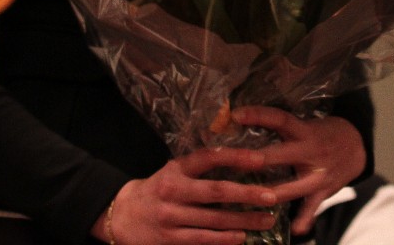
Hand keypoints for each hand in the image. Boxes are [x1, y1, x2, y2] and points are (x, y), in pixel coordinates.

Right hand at [90, 149, 282, 244]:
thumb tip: (240, 158)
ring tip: (266, 220)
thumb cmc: (158, 189)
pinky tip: (241, 237)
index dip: (236, 157)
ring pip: (214, 219)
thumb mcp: (174, 170)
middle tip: (272, 196)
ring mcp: (171, 217)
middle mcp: (173, 191)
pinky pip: (202, 239)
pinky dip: (223, 239)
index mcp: (177, 169)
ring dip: (243, 220)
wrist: (121, 216)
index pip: (209, 158)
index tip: (261, 159)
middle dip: (248, 194)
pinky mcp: (170, 239)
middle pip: (217, 191)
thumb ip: (200, 166)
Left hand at [230, 106, 365, 235]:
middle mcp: (311, 152)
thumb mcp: (306, 124)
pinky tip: (294, 229)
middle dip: (255, 159)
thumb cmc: (323, 133)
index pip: (280, 119)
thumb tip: (243, 121)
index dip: (259, 115)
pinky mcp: (324, 192)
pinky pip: (312, 208)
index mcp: (305, 131)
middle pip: (279, 155)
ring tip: (246, 198)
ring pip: (290, 187)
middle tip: (232, 160)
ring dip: (268, 193)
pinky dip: (304, 219)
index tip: (236, 114)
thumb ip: (281, 127)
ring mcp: (318, 175)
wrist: (357, 146)